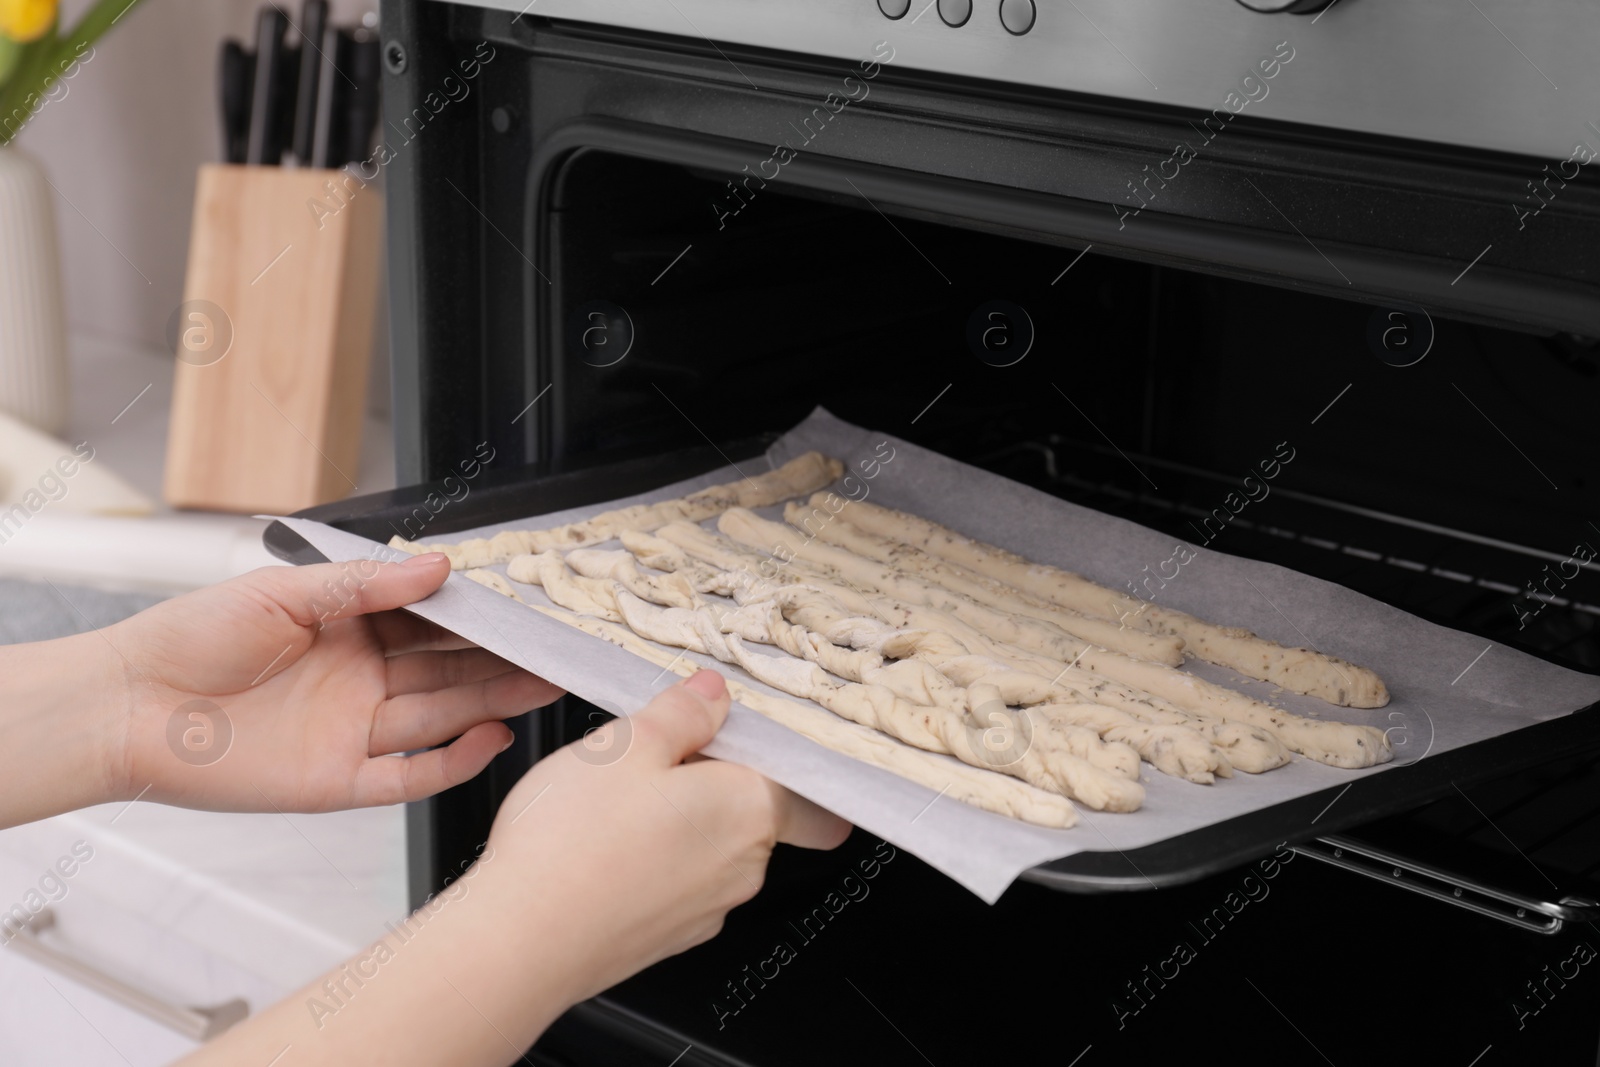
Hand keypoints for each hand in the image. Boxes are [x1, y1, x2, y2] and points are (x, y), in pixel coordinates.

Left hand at [107, 555, 561, 812]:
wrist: (126, 707)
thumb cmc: (189, 638)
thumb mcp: (282, 593)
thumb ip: (364, 585)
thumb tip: (439, 568)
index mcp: (350, 629)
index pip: (432, 622)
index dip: (480, 617)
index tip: (527, 605)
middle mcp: (361, 680)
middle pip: (449, 671)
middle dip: (504, 661)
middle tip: (558, 650)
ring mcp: (354, 731)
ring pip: (441, 717)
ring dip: (494, 702)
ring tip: (545, 685)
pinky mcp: (339, 781)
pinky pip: (409, 775)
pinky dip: (453, 761)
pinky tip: (490, 739)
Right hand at [176, 670, 851, 1066]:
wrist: (504, 943)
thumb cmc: (562, 847)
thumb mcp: (622, 747)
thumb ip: (679, 713)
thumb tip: (711, 686)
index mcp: (741, 813)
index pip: (818, 783)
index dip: (820, 750)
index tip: (829, 724)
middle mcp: (731, 866)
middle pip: (761, 804)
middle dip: (734, 763)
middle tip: (702, 719)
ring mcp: (693, 903)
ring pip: (710, 836)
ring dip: (686, 799)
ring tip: (640, 758)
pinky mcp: (648, 926)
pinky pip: (667, 869)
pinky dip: (651, 838)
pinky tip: (604, 816)